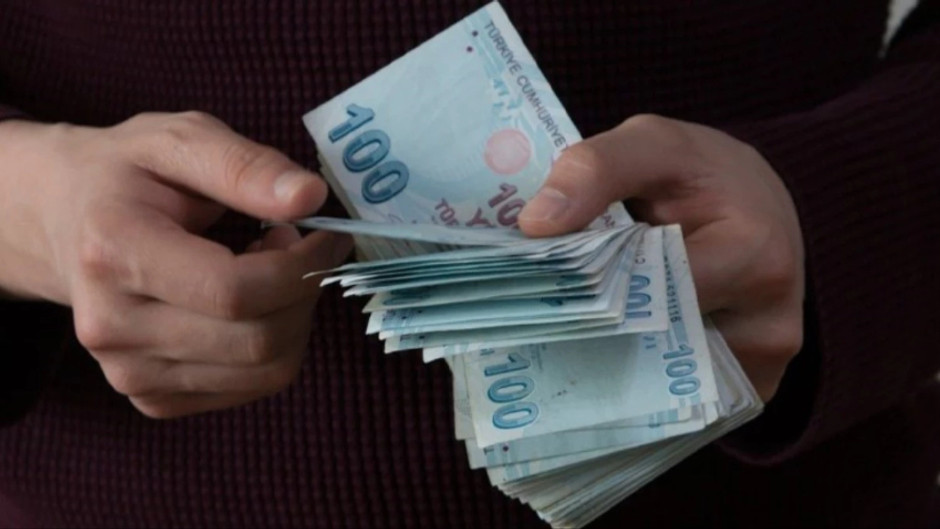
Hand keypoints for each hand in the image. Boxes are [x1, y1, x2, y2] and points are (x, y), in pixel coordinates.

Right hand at [0, 112, 351, 417]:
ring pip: (265, 371)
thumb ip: (245, 166)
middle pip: (257, 339)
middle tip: (297, 246)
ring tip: (271, 270)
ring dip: (295, 318)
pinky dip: (274, 346)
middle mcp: (112, 326)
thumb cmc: (128, 175)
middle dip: (304, 291)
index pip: (234, 291)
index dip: (302, 267)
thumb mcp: (181, 141)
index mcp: (114, 252)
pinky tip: (251, 305)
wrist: (62, 220)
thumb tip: (310, 197)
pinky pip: (250, 388)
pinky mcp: (151, 397)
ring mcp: (127, 372)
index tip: (327, 235)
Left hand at [518, 115, 804, 401]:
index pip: (647, 295)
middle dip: (591, 331)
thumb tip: (536, 224)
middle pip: (650, 350)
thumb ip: (597, 168)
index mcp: (755, 258)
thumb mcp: (655, 145)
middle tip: (534, 313)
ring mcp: (760, 370)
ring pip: (660, 384)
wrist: (765, 209)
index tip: (532, 283)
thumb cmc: (704, 175)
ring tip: (569, 326)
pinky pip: (677, 398)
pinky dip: (638, 376)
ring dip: (609, 359)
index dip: (585, 288)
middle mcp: (769, 328)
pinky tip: (608, 345)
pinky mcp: (749, 392)